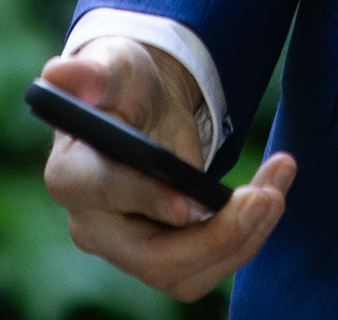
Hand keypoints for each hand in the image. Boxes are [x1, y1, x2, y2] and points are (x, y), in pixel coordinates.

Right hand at [37, 38, 296, 301]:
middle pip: (151, 256)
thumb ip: (92, 72)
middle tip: (266, 197)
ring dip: (242, 238)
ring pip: (186, 272)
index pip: (100, 194)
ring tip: (277, 189)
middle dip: (215, 237)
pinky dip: (246, 238)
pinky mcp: (163, 256)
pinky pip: (206, 267)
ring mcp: (128, 248)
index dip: (143, 199)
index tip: (189, 202)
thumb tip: (60, 73)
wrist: (148, 107)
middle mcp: (93, 225)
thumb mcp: (113, 65)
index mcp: (71, 174)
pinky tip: (271, 198)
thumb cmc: (124, 85)